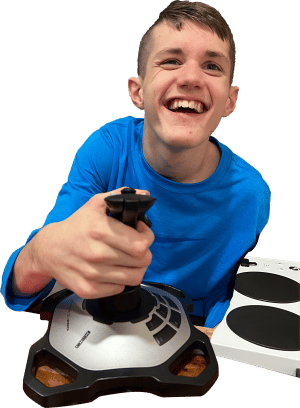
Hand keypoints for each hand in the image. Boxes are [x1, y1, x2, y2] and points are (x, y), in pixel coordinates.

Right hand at [13, 188, 154, 298]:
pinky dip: (121, 280)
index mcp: (100, 230)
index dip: (147, 237)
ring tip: (127, 259)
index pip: (141, 244)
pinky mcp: (89, 290)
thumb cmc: (76, 226)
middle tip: (135, 247)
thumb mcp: (94, 205)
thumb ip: (120, 196)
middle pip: (142, 261)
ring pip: (135, 277)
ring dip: (135, 268)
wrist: (49, 249)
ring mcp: (92, 274)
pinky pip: (120, 288)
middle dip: (143, 253)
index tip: (141, 233)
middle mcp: (96, 254)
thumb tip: (145, 194)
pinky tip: (113, 269)